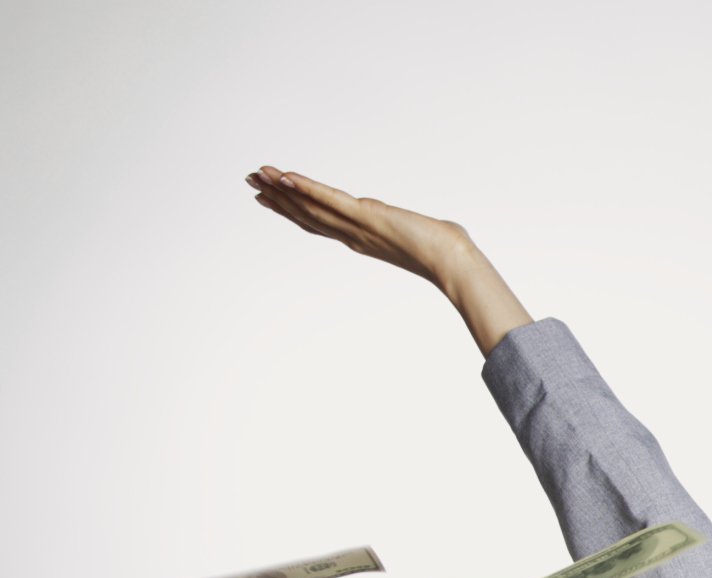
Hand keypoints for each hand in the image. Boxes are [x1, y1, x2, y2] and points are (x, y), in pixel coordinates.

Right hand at [245, 165, 476, 286]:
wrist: (454, 262)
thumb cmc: (448, 253)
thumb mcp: (423, 236)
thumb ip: (421, 230)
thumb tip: (445, 229)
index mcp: (362, 239)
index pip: (320, 223)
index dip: (293, 210)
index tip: (272, 197)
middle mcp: (353, 235)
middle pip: (306, 214)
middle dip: (278, 198)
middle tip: (252, 182)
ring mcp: (357, 226)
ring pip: (310, 206)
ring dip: (282, 190)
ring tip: (258, 176)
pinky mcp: (366, 216)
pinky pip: (329, 200)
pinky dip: (307, 188)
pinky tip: (286, 177)